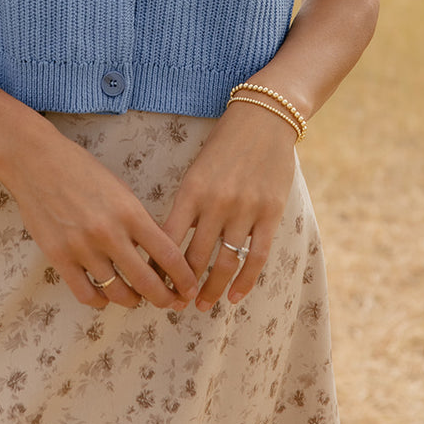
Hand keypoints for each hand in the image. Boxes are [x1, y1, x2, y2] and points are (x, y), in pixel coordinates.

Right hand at [3, 123, 198, 311]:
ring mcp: (82, 248)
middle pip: (147, 282)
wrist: (36, 161)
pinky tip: (105, 296)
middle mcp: (109, 233)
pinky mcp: (59, 258)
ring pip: (118, 293)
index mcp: (130, 212)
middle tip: (171, 302)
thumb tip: (157, 252)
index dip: (184, 278)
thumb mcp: (119, 188)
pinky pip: (86, 294)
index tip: (189, 288)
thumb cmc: (81, 169)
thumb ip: (137, 220)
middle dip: (165, 298)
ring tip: (137, 298)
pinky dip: (101, 301)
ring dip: (133, 300)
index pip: (168, 255)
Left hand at [160, 100, 297, 311]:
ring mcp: (245, 209)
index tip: (153, 285)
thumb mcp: (197, 169)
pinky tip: (235, 296)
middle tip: (175, 303)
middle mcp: (217, 202)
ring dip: (212, 289)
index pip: (169, 237)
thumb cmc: (224, 144)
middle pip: (195, 256)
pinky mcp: (270, 213)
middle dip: (183, 285)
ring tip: (203, 304)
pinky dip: (245, 281)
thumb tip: (171, 244)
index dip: (159, 266)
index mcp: (192, 189)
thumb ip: (188, 204)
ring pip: (225, 262)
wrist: (264, 119)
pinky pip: (256, 256)